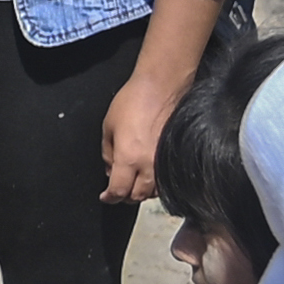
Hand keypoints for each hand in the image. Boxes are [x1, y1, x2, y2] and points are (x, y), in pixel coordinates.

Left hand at [98, 70, 176, 205]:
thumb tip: (110, 169)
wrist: (162, 86)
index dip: (110, 197)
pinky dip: (156, 183)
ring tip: (134, 182)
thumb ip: (108, 153)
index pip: (119, 191)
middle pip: (137, 196)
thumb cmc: (135, 100)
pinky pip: (166, 179)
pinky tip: (149, 174)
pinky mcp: (176, 156)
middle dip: (125, 196)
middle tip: (118, 190)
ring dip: (142, 191)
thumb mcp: (109, 126)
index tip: (106, 197)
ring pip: (154, 191)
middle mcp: (149, 165)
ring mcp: (165, 162)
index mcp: (129, 158)